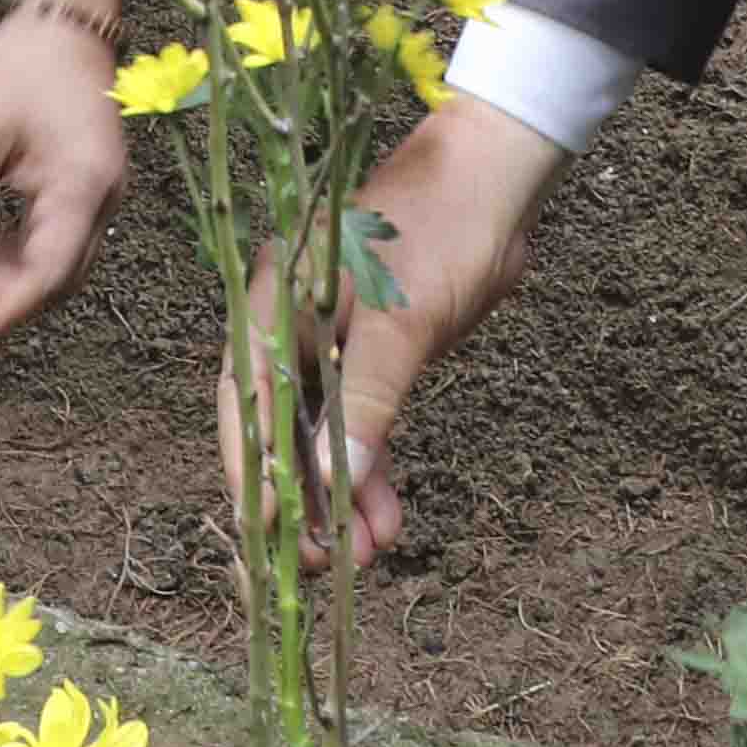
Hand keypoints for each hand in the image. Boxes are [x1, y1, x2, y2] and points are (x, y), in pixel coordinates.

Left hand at [0, 0, 133, 361]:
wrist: (65, 18)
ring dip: (0, 277)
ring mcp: (98, 195)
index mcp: (82, 185)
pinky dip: (12, 252)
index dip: (6, 314)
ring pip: (52, 262)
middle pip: (53, 277)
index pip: (48, 271)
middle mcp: (102, 199)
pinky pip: (52, 238)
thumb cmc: (22, 64)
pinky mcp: (85, 187)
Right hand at [237, 92, 557, 562]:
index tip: (267, 534)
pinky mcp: (371, 355)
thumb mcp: (405, 318)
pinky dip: (370, 469)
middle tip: (320, 566)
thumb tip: (330, 477)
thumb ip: (366, 397)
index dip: (251, 471)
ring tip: (368, 553)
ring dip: (339, 495)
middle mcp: (289, 324)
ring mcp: (329, 341)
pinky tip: (387, 516)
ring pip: (320, 435)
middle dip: (297, 499)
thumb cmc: (443, 227)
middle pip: (277, 428)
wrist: (499, 180)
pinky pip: (358, 424)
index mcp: (275, 301)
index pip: (247, 402)